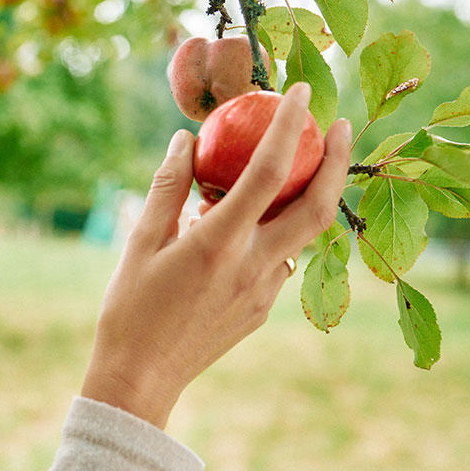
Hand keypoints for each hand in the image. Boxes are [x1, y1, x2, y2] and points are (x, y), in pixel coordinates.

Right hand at [80, 83, 351, 428]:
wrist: (141, 378)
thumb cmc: (129, 308)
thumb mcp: (139, 242)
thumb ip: (168, 187)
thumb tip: (185, 140)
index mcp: (218, 243)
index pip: (267, 172)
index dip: (289, 126)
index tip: (300, 92)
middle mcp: (252, 266)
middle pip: (315, 207)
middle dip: (335, 162)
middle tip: (339, 126)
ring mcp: (263, 291)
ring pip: (304, 235)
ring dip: (311, 196)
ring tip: (303, 166)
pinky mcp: (261, 309)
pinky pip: (282, 259)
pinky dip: (279, 230)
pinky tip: (257, 221)